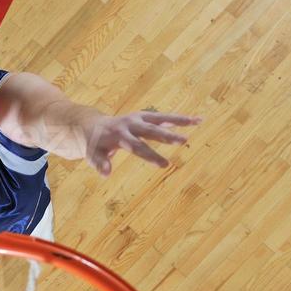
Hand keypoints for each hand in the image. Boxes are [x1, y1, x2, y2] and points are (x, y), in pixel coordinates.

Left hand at [85, 111, 202, 176]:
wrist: (94, 126)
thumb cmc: (95, 144)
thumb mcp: (92, 155)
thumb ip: (99, 163)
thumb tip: (106, 174)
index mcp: (119, 135)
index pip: (137, 147)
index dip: (151, 156)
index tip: (164, 164)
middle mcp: (131, 124)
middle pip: (152, 131)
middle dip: (168, 136)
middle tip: (184, 141)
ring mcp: (139, 118)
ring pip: (161, 119)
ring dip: (179, 120)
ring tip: (197, 121)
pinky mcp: (145, 116)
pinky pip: (163, 118)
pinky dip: (178, 118)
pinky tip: (195, 120)